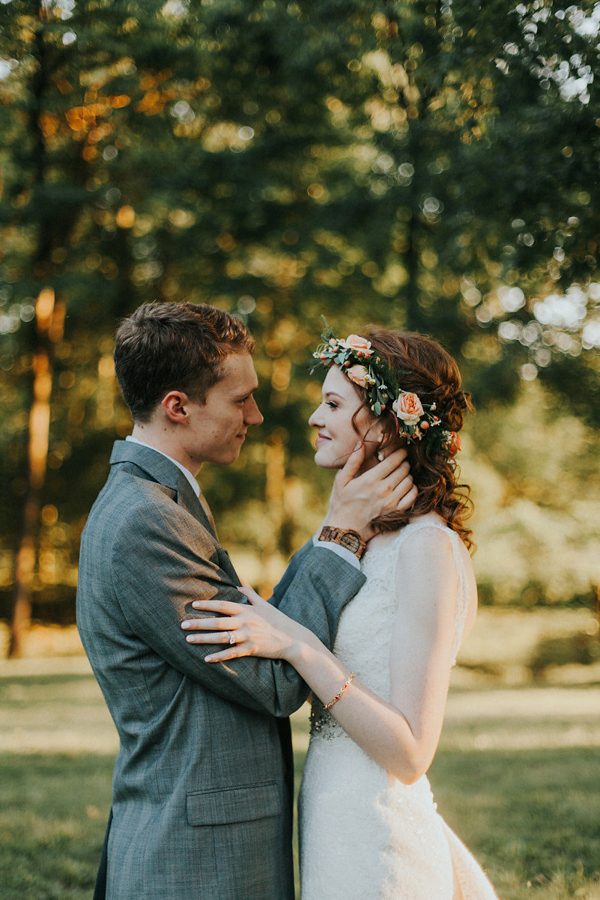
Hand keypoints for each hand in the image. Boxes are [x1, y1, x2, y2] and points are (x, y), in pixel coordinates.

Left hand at [181, 587, 311, 662]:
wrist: (293, 639)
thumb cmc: (277, 620)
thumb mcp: (264, 604)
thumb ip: (249, 593)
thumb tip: (238, 582)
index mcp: (247, 610)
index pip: (223, 605)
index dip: (208, 604)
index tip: (193, 604)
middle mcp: (246, 622)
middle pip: (218, 622)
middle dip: (199, 622)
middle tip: (182, 624)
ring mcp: (248, 636)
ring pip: (222, 638)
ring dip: (204, 639)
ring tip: (188, 639)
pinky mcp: (252, 650)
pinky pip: (232, 654)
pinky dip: (219, 656)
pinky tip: (206, 659)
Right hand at [326, 444, 416, 539]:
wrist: (345, 526)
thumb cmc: (342, 500)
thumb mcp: (341, 479)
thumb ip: (353, 461)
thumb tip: (361, 443)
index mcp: (370, 480)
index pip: (393, 461)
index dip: (400, 453)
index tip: (401, 450)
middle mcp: (383, 490)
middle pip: (404, 469)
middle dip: (404, 462)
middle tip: (401, 461)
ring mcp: (390, 502)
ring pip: (409, 481)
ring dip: (408, 474)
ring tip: (402, 473)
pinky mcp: (395, 511)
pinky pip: (412, 496)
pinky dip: (412, 489)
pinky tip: (405, 486)